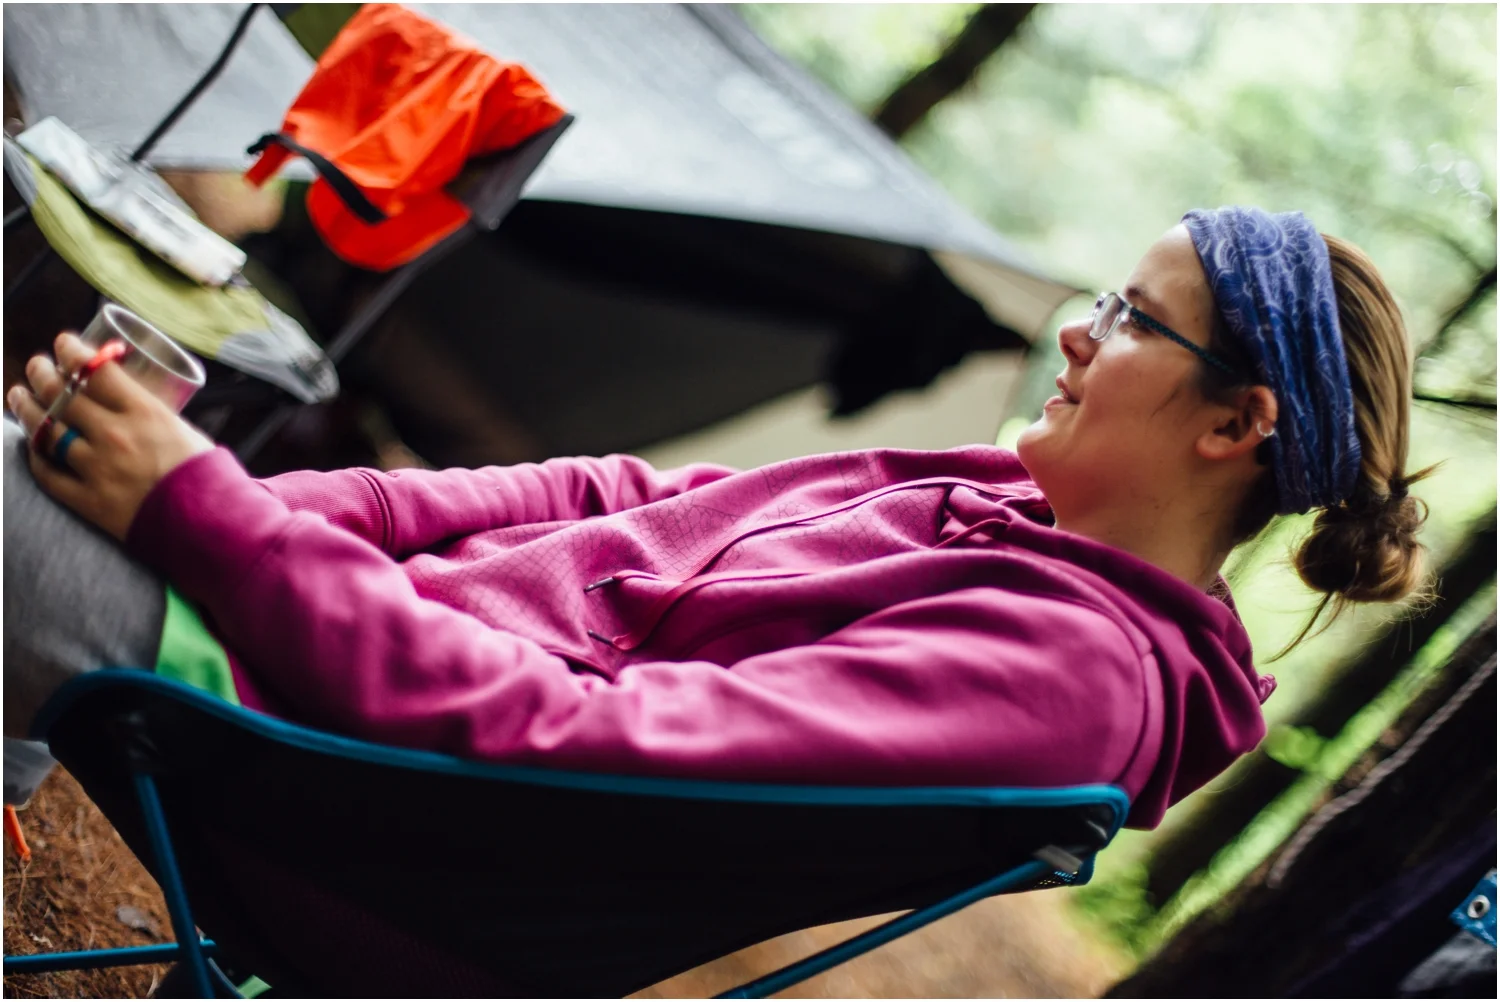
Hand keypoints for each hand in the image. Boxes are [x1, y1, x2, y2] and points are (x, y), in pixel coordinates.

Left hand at [7, 332, 213, 540]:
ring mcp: (98, 470)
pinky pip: (48, 475)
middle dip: (42, 374)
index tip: (63, 342)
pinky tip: (31, 445)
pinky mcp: (89, 501)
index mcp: (145, 414)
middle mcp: (116, 437)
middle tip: (37, 366)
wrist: (211, 525)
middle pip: (63, 395)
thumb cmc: (206, 476)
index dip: (73, 350)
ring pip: (46, 431)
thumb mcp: (184, 431)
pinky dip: (36, 457)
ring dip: (27, 410)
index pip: (95, 370)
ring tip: (19, 397)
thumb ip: (150, 416)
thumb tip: (126, 401)